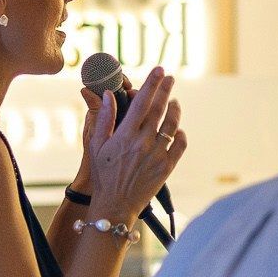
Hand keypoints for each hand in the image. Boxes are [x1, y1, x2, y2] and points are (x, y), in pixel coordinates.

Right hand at [77, 66, 183, 228]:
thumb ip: (104, 119)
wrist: (115, 205)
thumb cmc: (103, 175)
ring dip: (175, 110)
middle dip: (166, 90)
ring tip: (174, 102)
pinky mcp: (167, 168)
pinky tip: (177, 129)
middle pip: (160, 109)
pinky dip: (181, 134)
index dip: (152, 84)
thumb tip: (108, 95)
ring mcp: (157, 156)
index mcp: (126, 135)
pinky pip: (180, 145)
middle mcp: (144, 143)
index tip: (159, 71)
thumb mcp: (96, 146)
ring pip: (172, 125)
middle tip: (170, 78)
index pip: (142, 102)